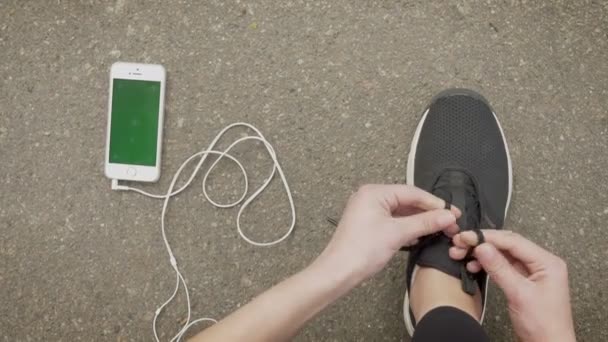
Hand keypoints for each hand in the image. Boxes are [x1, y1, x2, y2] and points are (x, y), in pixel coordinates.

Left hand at [318, 184, 459, 282]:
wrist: (338, 272)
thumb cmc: (360, 251)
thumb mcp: (398, 234)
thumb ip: (425, 223)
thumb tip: (448, 216)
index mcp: (374, 192)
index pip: (412, 192)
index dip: (435, 204)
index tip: (453, 213)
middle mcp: (370, 197)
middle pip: (408, 201)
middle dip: (429, 213)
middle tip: (450, 223)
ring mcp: (369, 210)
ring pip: (402, 212)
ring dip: (420, 221)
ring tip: (440, 229)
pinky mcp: (369, 224)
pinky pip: (394, 221)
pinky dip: (408, 227)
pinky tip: (421, 234)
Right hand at [450, 230, 575, 341]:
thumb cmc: (544, 325)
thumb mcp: (519, 294)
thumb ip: (500, 268)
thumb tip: (482, 247)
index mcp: (547, 262)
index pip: (513, 241)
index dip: (487, 237)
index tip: (467, 237)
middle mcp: (540, 263)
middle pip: (506, 245)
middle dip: (482, 243)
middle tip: (460, 243)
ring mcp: (531, 273)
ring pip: (502, 255)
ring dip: (481, 254)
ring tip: (462, 254)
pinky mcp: (522, 282)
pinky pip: (502, 266)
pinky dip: (486, 265)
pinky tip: (473, 266)